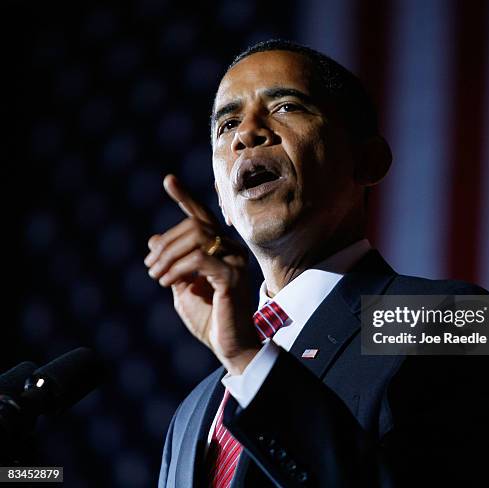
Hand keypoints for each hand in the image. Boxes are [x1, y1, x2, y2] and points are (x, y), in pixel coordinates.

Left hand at [144, 174, 260, 374]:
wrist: (229, 346)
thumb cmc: (209, 318)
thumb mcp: (181, 286)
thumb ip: (172, 262)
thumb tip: (153, 238)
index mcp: (221, 249)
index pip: (202, 218)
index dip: (185, 197)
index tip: (168, 180)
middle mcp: (232, 250)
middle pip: (194, 225)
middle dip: (165, 243)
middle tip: (149, 266)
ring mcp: (235, 261)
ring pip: (196, 238)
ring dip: (167, 255)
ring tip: (155, 276)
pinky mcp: (233, 277)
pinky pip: (199, 260)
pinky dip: (177, 268)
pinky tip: (167, 281)